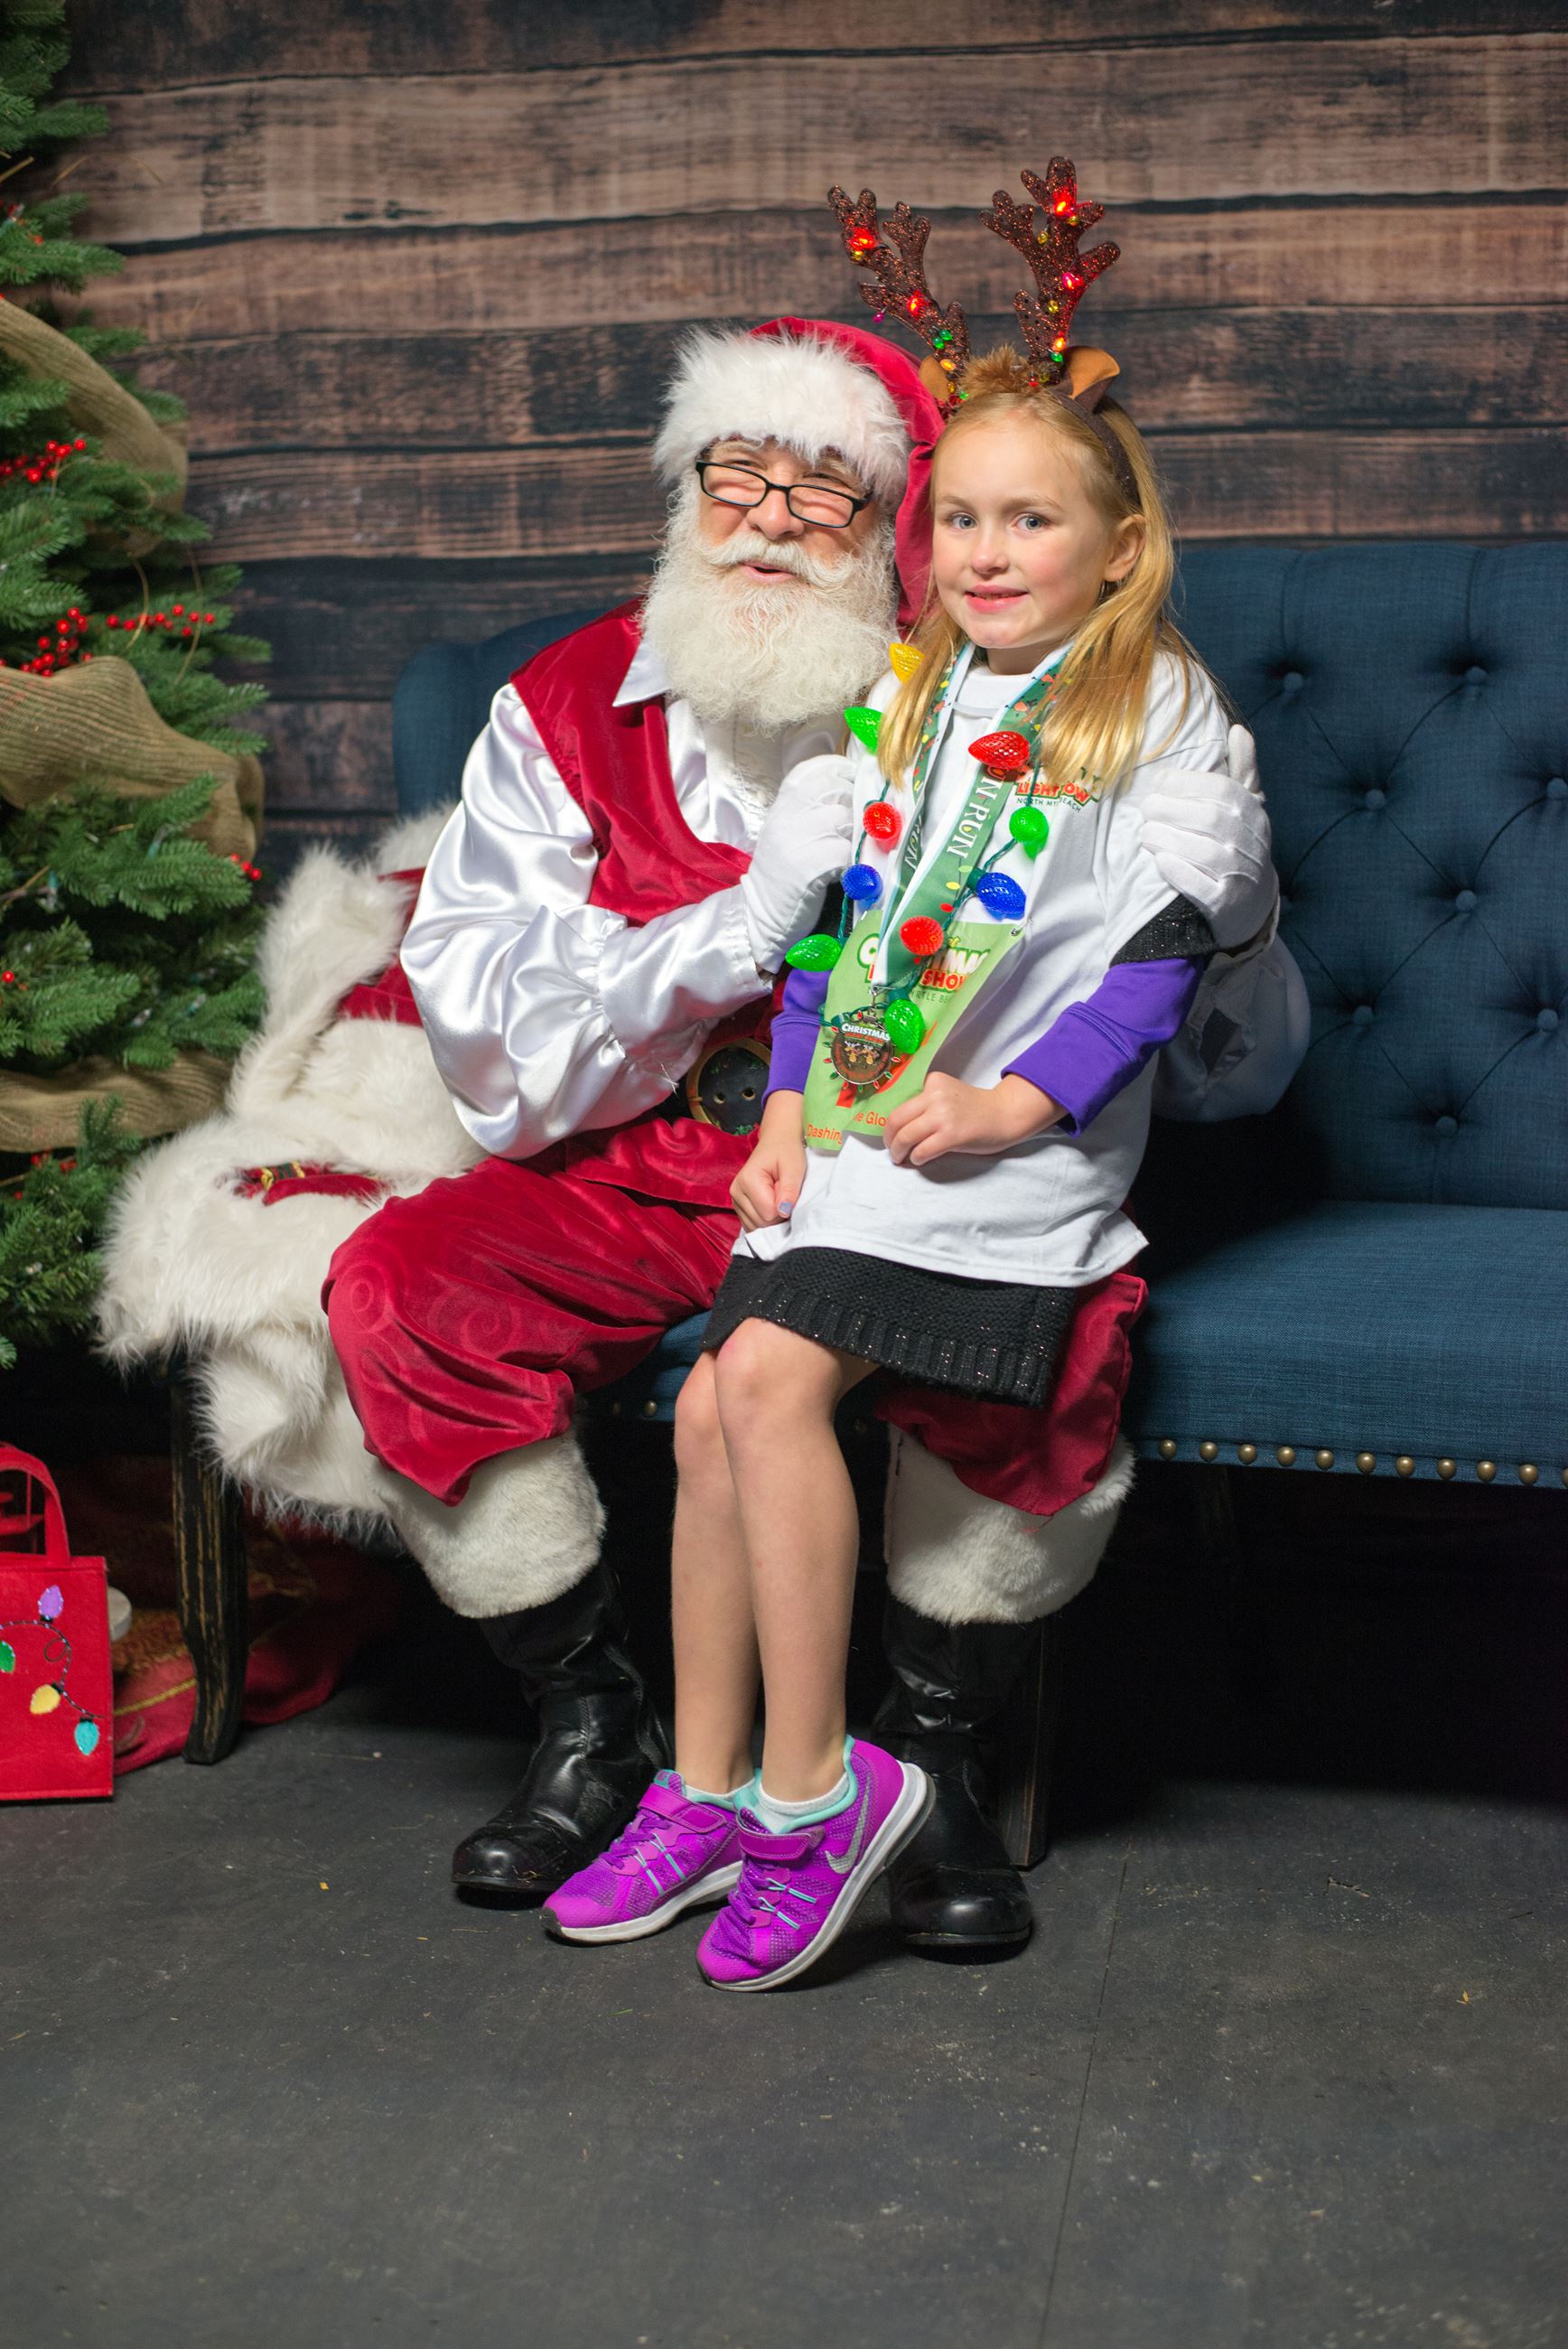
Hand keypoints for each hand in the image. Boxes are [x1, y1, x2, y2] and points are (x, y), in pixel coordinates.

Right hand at [731, 1091, 807, 1229]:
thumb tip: (783, 1212)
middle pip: (762, 1223)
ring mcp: (734, 1200)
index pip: (769, 1213)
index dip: (783, 1205)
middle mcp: (736, 1191)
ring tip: (776, 1195)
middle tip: (782, 1191)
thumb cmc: (787, 1152)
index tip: (785, 1187)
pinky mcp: (737, 1206)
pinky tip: (769, 1203)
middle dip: (778, 1212)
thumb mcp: (794, 1168)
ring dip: (772, 1216)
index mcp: (748, 1181)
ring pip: (757, 1226)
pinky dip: (765, 1219)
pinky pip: (753, 1225)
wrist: (776, 1142)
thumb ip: (789, 1190)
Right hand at [740, 752, 855, 970]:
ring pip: (844, 820)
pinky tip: (846, 870)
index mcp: (783, 801)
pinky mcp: (806, 867)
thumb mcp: (790, 828)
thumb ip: (815, 806)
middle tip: (861, 826)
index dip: (844, 771)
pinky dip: (851, 861)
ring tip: (852, 851)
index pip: (818, 768)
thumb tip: (860, 789)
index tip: (857, 783)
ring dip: (856, 836)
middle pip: (838, 791)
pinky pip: (843, 852)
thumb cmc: (784, 870)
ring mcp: (795, 839)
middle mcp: (787, 814)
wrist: (762, 913)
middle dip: (857, 806)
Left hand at [885, 1072, 1062, 1167]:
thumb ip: (926, 1103)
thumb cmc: (975, 1109)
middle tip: (892, 1150)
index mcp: (933, 1082)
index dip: (893, 1123)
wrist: (1005, 1114)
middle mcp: (935, 1095)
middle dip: (889, 1139)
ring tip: (900, 1158)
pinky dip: (916, 1158)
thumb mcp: (947, 1095)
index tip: (893, 1134)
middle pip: (896, 1120)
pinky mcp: (951, 1135)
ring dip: (898, 1151)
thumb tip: (899, 1127)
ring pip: (905, 1136)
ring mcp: (943, 1115)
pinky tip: (919, 1160)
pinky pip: (922, 1150)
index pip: (902, 1104)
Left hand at [1139, 723, 1277, 950]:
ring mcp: (1241, 875)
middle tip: (1146, 810)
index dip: (1186, 783)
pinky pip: (1201, 887)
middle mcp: (1251, 842)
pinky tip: (1160, 861)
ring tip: (1146, 834)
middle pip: (1209, 820)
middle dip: (1171, 811)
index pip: (1222, 790)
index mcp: (1254, 813)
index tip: (1159, 783)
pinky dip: (1178, 872)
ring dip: (1168, 840)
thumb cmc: (1241, 844)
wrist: (1253, 903)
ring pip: (1203, 853)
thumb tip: (1237, 730)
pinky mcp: (1226, 904)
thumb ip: (1242, 770)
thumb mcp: (1247, 807)